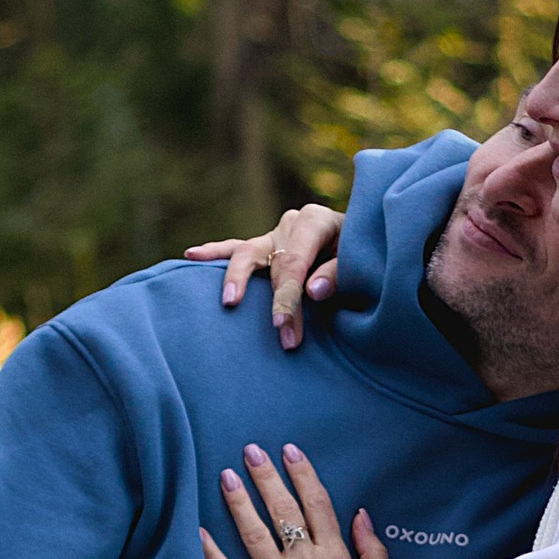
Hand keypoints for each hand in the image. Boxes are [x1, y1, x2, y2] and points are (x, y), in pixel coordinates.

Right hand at [183, 202, 348, 348]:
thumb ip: (338, 274)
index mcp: (316, 221)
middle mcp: (292, 222)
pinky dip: (215, 253)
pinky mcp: (266, 243)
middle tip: (280, 337)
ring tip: (229, 301)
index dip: (289, 299)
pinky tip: (191, 255)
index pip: (295, 264)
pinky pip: (237, 248)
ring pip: (247, 253)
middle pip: (273, 264)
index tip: (286, 331)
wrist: (367, 243)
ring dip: (236, 278)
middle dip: (276, 303)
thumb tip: (312, 291)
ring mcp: (276, 233)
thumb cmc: (364, 257)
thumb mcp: (360, 263)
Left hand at [200, 439, 393, 558]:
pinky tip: (198, 530)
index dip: (302, 473)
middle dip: (266, 476)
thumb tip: (360, 514)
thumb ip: (373, 550)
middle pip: (283, 510)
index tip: (289, 451)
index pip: (317, 504)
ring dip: (238, 502)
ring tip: (226, 476)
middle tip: (251, 450)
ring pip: (254, 533)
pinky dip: (211, 553)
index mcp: (336, 557)